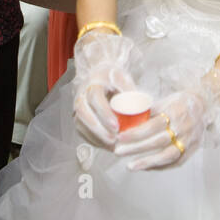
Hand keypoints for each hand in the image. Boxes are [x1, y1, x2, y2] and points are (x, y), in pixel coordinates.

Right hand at [71, 31, 137, 147]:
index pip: (95, 99)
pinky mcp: (78, 116)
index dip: (104, 113)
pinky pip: (81, 130)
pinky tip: (105, 145)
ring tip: (111, 145)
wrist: (98, 74)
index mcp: (93, 84)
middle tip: (114, 139)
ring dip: (95, 136)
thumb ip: (130, 91)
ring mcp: (77, 106)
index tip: (116, 126)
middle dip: (98, 129)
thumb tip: (143, 106)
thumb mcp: (123, 78)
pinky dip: (92, 139)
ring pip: (80, 124)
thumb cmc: (113, 77)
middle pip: (83, 114)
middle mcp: (81, 95)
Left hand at [115, 70, 219, 170]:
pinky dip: (158, 167)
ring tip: (129, 166)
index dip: (136, 132)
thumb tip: (126, 119)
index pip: (153, 125)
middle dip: (136, 148)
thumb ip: (149, 111)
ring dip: (147, 162)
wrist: (205, 107)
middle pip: (158, 141)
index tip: (119, 136)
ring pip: (167, 155)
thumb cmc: (180, 103)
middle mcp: (184, 127)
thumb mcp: (166, 101)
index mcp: (176, 112)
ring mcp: (189, 141)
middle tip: (118, 151)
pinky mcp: (192, 151)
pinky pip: (174, 163)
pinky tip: (145, 167)